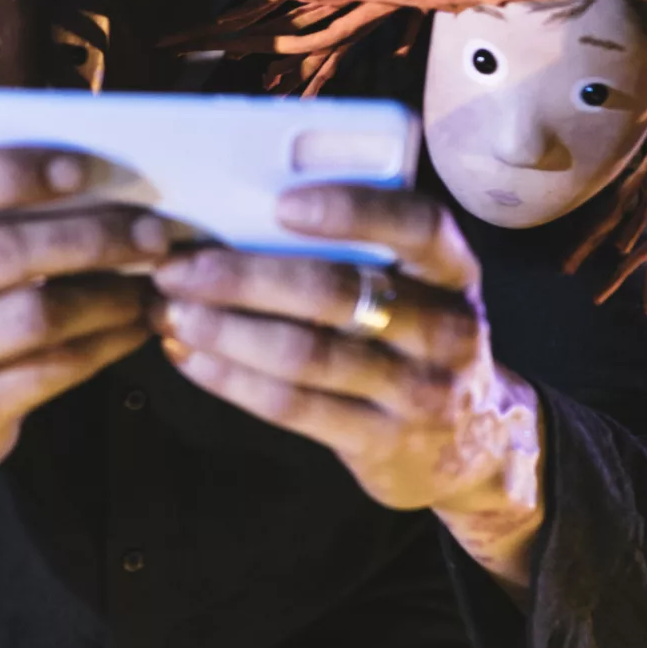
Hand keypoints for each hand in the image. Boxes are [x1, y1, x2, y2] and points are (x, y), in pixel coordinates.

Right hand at [0, 149, 168, 549]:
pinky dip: (103, 343)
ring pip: (32, 317)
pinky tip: (134, 326)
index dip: (11, 172)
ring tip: (149, 280)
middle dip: (87, 236)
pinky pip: (49, 371)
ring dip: (106, 294)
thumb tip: (101, 179)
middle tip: (153, 231)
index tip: (83, 167)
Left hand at [150, 185, 544, 586]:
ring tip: (172, 312)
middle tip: (179, 266)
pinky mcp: (382, 443)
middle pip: (339, 293)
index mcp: (452, 271)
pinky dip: (233, 379)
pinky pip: (294, 406)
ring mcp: (419, 393)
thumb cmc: (417, 338)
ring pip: (307, 355)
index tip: (282, 203)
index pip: (418, 226)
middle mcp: (447, 329)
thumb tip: (242, 209)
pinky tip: (193, 358)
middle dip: (247, 277)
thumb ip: (361, 252)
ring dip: (226, 330)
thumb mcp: (419, 289)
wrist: (474, 444)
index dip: (353, 210)